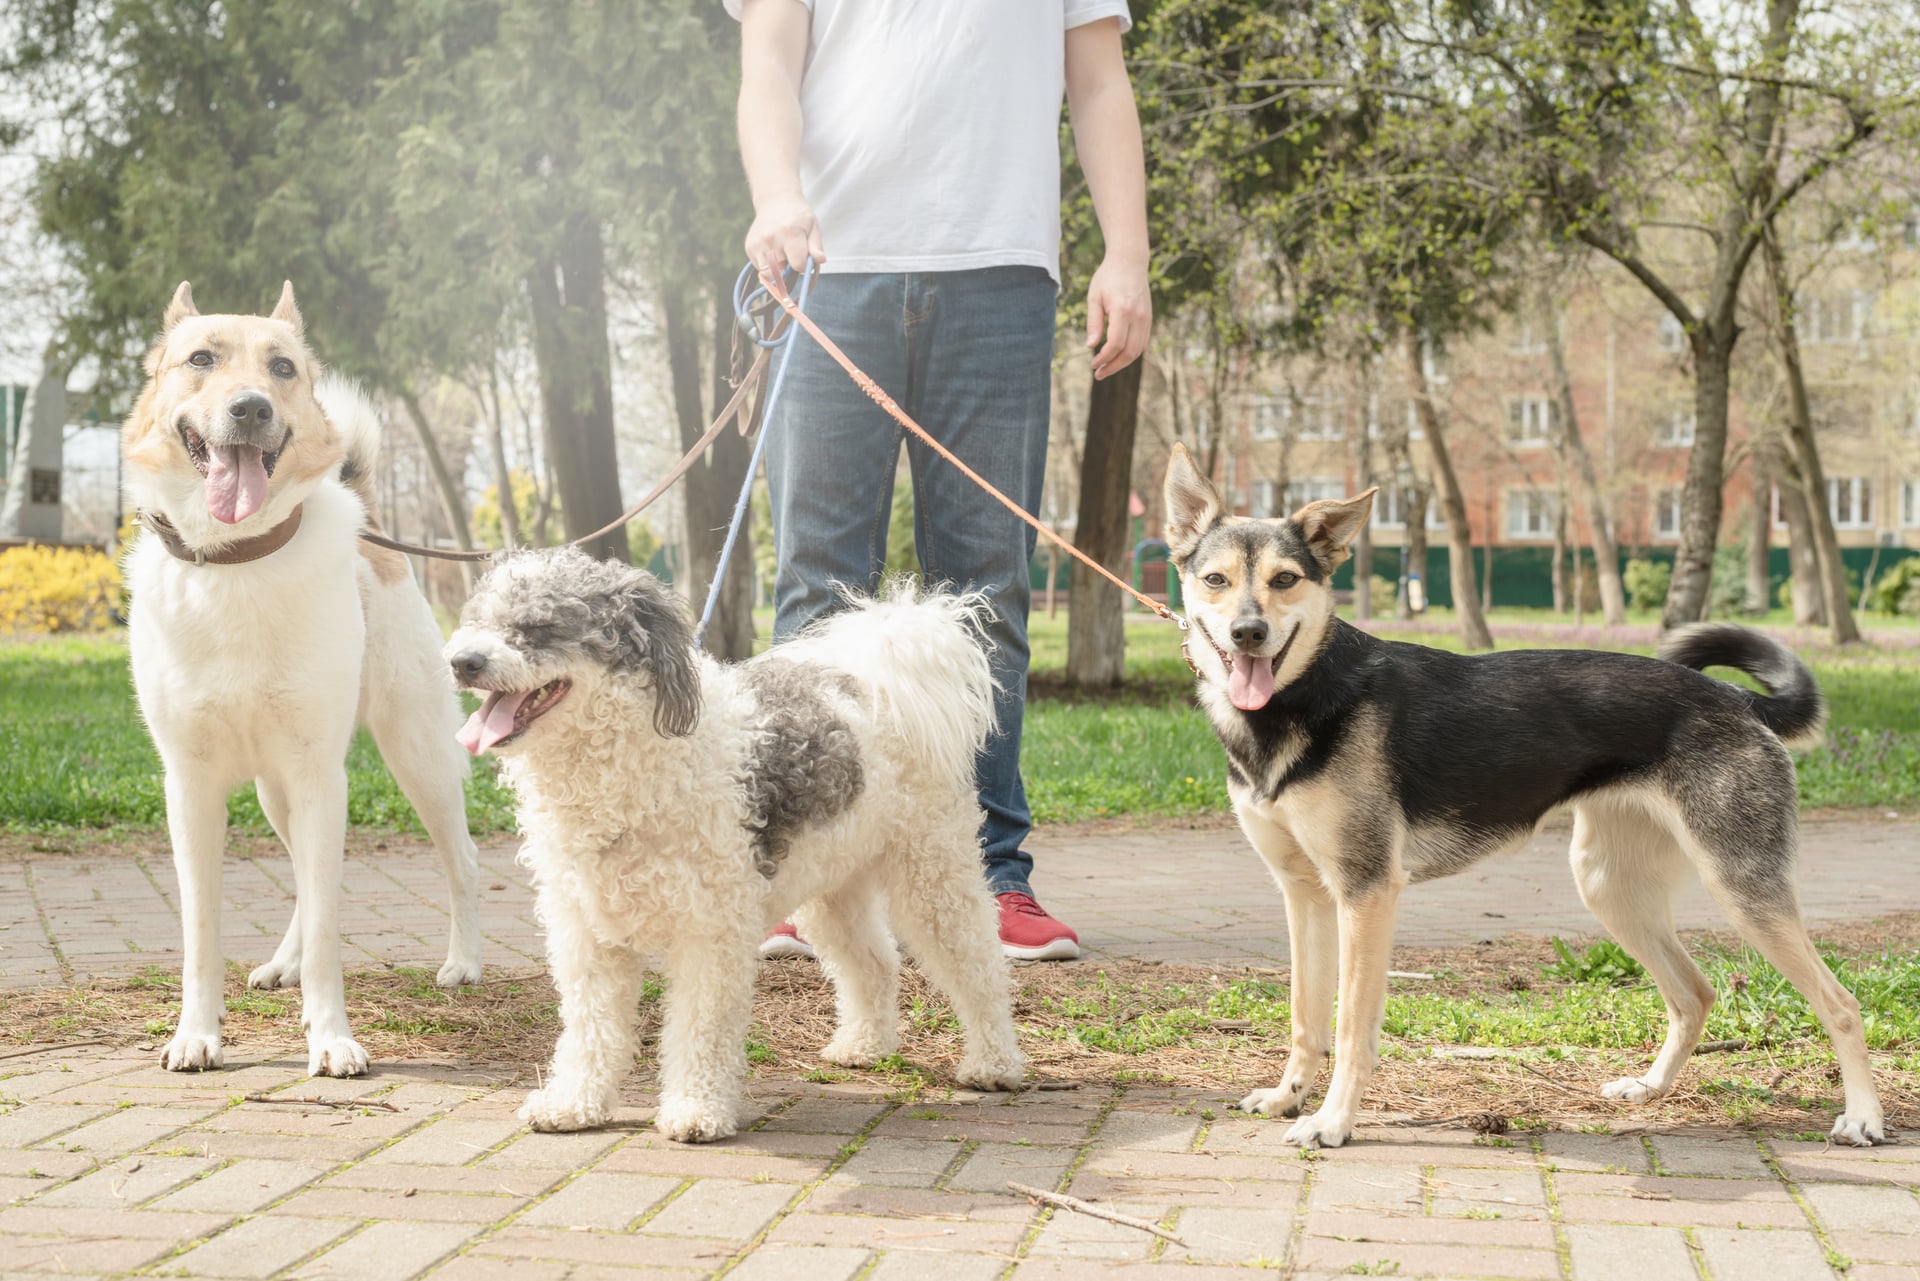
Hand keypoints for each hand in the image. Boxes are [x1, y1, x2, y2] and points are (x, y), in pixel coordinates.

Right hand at [743, 192, 824, 297]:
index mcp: (790, 234)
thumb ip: (816, 246)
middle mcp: (771, 239)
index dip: (803, 265)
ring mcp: (757, 244)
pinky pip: (759, 268)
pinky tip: (772, 250)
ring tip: (781, 253)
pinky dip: (768, 265)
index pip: (798, 265)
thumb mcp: (813, 226)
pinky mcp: (749, 247)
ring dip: (777, 269)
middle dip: (789, 268)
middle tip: (791, 253)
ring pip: (768, 274)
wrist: (775, 200)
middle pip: (782, 272)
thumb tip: (820, 260)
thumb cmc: (798, 216)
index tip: (803, 257)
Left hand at [1085, 253, 1150, 378]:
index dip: (1104, 358)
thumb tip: (1091, 346)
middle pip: (1129, 352)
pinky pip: (1142, 343)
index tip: (1092, 364)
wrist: (1130, 262)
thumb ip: (1094, 322)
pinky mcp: (1149, 319)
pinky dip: (1130, 354)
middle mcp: (1138, 316)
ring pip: (1137, 350)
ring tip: (1106, 368)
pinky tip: (1117, 357)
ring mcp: (1146, 318)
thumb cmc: (1108, 278)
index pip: (1115, 344)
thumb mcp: (1094, 297)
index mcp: (1123, 310)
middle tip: (1098, 374)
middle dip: (1113, 366)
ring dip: (1122, 363)